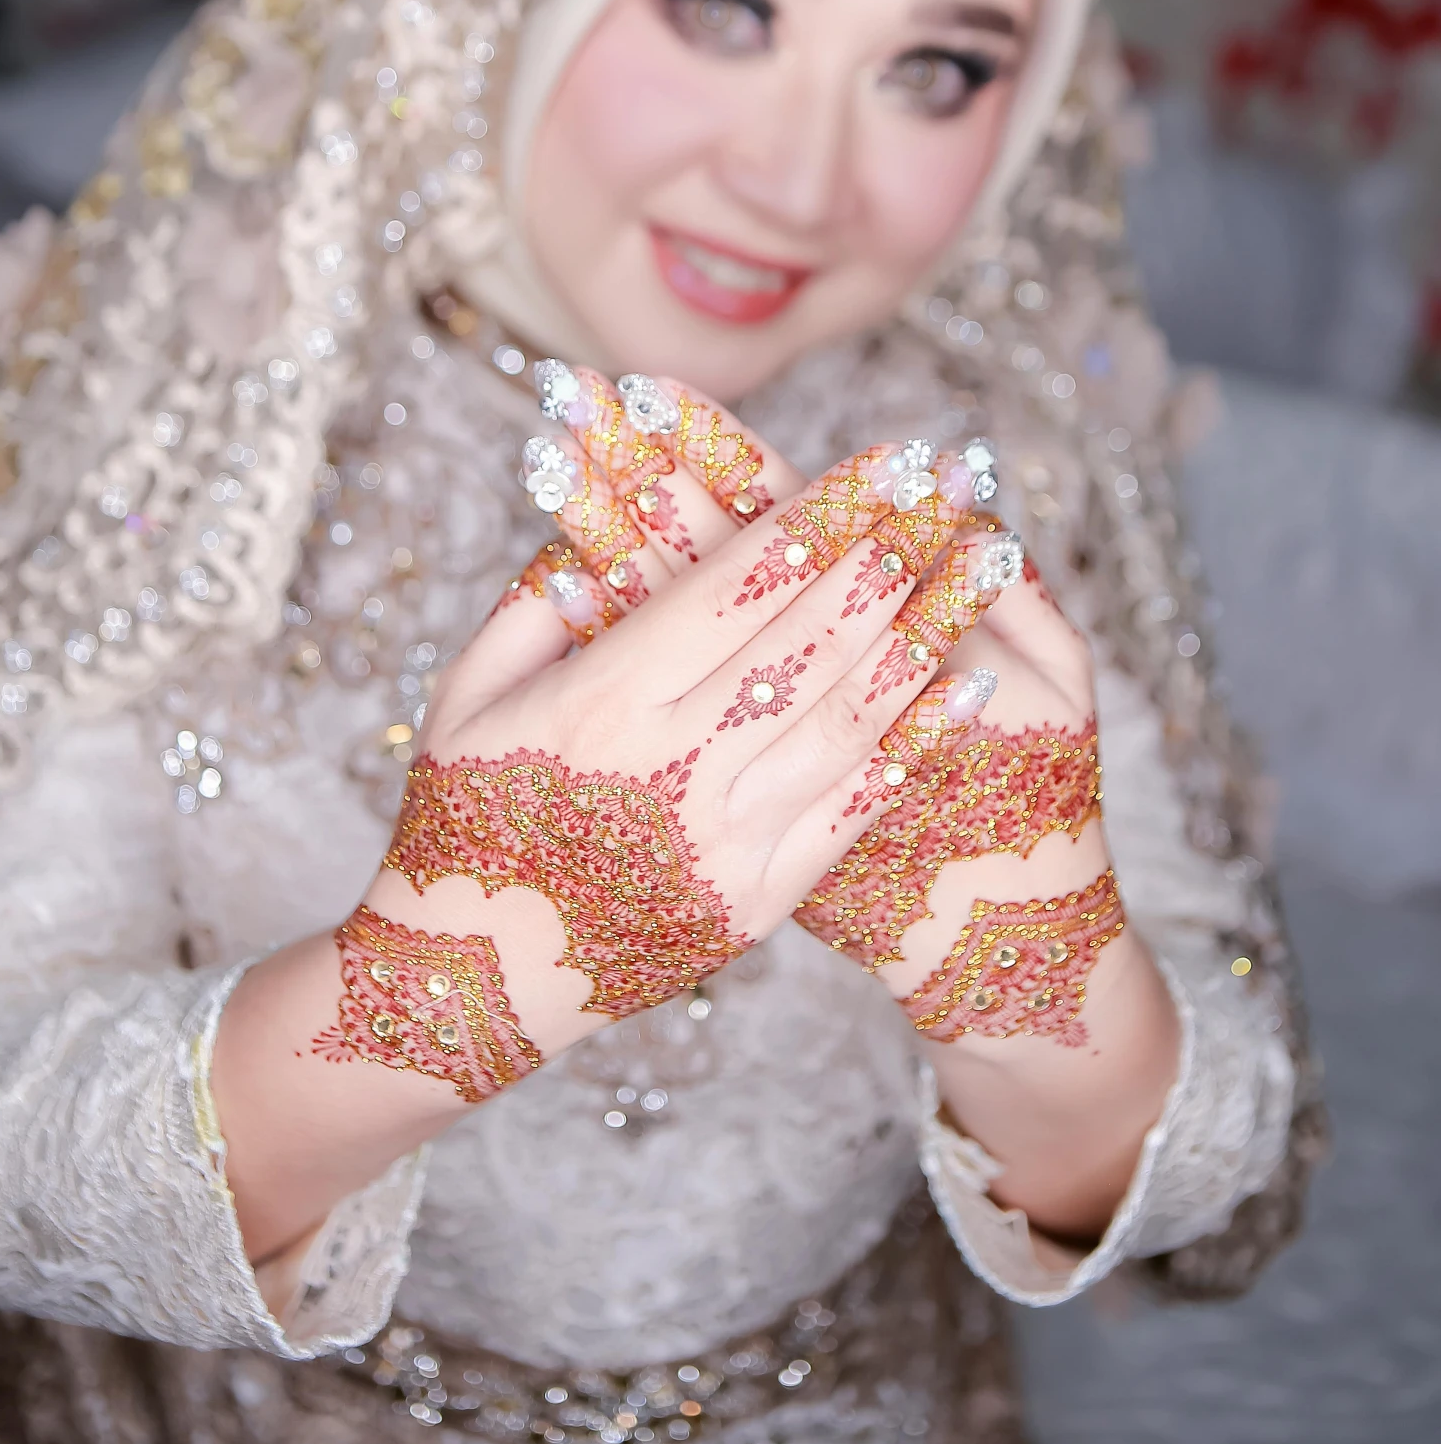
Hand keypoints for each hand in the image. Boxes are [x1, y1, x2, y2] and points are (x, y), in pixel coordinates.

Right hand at [526, 364, 1117, 1050]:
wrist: (468, 984)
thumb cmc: (460, 817)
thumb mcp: (466, 695)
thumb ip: (535, 601)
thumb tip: (596, 521)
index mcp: (602, 698)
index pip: (736, 582)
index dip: (820, 513)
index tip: (880, 459)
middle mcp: (672, 765)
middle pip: (810, 638)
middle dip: (892, 547)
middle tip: (951, 483)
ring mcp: (721, 840)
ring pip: (849, 717)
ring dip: (927, 631)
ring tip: (983, 564)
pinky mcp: (754, 904)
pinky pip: (850, 810)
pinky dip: (912, 742)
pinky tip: (964, 687)